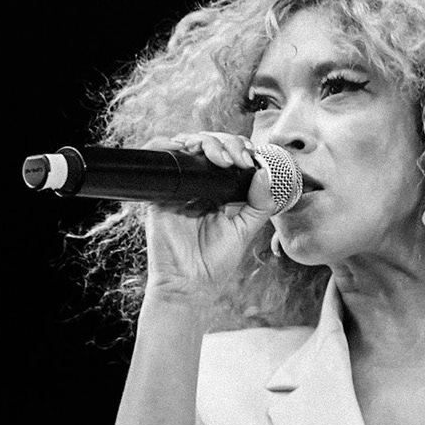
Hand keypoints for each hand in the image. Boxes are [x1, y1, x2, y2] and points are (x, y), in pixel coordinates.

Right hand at [139, 131, 271, 303]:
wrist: (190, 284)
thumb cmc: (215, 261)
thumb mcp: (246, 229)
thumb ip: (260, 203)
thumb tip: (266, 174)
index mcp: (218, 190)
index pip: (227, 155)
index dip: (238, 147)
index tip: (249, 158)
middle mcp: (197, 184)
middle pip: (208, 144)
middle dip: (224, 143)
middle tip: (236, 159)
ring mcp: (178, 186)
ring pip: (186, 145)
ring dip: (203, 141)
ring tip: (218, 157)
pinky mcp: (159, 193)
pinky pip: (159, 159)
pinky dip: (169, 145)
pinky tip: (188, 150)